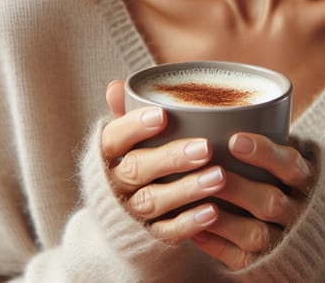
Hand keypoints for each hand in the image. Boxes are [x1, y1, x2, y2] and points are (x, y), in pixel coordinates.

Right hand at [101, 80, 226, 242]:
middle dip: (171, 158)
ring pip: (153, 201)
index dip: (134, 127)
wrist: (121, 220)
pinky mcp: (147, 238)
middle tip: (206, 147)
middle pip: (136, 170)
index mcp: (106, 155)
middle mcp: (114, 184)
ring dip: (186, 189)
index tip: (163, 115)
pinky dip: (189, 223)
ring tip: (219, 176)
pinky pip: (166, 232)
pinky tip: (213, 211)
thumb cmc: (132, 160)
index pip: (113, 138)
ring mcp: (130, 213)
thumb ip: (125, 113)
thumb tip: (117, 86)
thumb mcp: (124, 139)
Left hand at [191, 132, 313, 269]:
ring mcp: (284, 242)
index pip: (290, 164)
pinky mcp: (266, 267)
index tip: (234, 139)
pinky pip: (242, 260)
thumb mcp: (287, 158)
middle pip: (271, 201)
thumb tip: (214, 102)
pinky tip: (192, 229)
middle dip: (238, 187)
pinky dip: (216, 244)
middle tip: (209, 172)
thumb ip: (265, 135)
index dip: (263, 152)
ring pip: (256, 233)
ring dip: (223, 218)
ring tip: (194, 200)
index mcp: (305, 179)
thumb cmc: (285, 182)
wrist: (312, 236)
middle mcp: (299, 212)